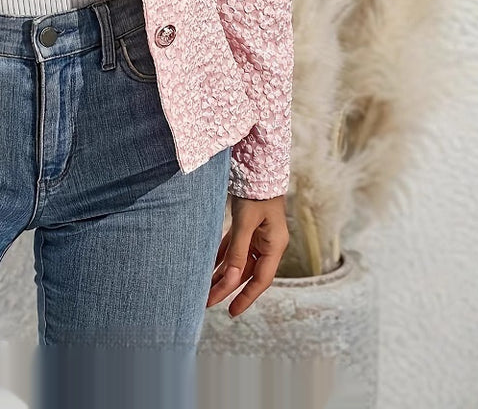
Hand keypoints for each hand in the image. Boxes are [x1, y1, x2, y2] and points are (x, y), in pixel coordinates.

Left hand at [207, 194, 289, 316]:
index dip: (246, 297)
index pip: (260, 280)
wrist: (259, 166)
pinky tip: (209, 265)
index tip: (231, 312)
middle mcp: (268, 243)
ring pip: (239, 261)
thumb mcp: (246, 222)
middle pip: (247, 272)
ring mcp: (258, 235)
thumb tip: (231, 280)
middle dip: (228, 287)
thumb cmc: (256, 192)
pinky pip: (234, 247)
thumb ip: (238, 251)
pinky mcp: (248, 226)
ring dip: (223, 273)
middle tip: (207, 301)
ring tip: (204, 286)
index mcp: (274, 245)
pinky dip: (222, 256)